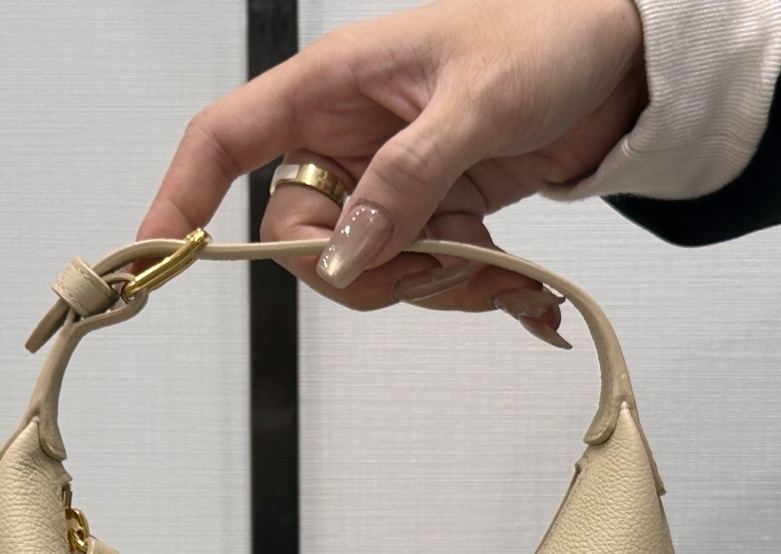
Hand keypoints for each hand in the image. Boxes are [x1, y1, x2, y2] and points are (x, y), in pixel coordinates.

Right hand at [138, 0, 647, 343]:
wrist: (623, 59)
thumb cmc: (549, 35)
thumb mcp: (477, 104)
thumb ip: (408, 180)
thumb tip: (348, 252)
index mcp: (334, 83)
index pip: (228, 137)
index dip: (182, 192)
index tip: (157, 251)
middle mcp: (348, 136)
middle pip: (300, 237)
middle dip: (364, 270)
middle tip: (438, 261)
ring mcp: (388, 182)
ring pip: (362, 270)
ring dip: (431, 286)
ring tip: (500, 266)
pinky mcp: (431, 214)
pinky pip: (416, 276)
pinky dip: (465, 290)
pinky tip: (517, 282)